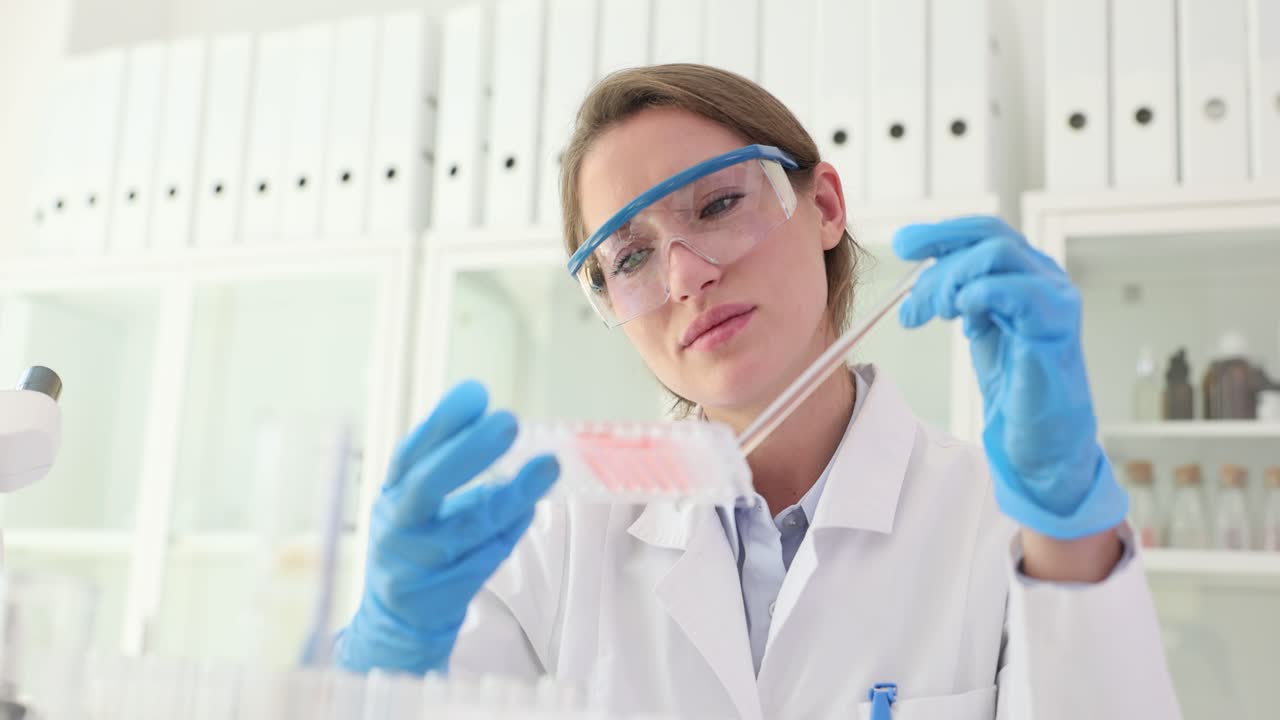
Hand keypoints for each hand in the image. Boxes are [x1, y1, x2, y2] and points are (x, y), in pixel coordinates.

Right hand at [337, 381, 558, 672]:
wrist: (397, 622)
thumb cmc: (421, 545)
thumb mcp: (423, 503)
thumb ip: (455, 468)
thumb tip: (501, 427)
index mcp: (392, 493)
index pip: (411, 452)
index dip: (442, 421)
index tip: (476, 391)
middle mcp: (395, 525)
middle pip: (427, 486)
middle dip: (468, 452)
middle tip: (508, 421)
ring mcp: (413, 564)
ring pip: (466, 528)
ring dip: (511, 495)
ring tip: (547, 466)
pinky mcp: (436, 595)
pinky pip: (482, 561)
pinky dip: (508, 534)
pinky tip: (529, 509)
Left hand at [893, 216, 1126, 539]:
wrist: (1040, 436)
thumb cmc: (1013, 382)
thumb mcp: (979, 326)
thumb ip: (959, 295)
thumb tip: (921, 278)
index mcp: (1028, 272)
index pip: (984, 232)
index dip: (940, 232)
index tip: (903, 244)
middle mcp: (1047, 277)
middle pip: (989, 236)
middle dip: (940, 258)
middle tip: (913, 302)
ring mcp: (1055, 299)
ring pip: (998, 255)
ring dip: (953, 279)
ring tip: (936, 313)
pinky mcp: (1055, 326)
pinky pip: (1015, 290)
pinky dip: (978, 296)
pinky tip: (964, 322)